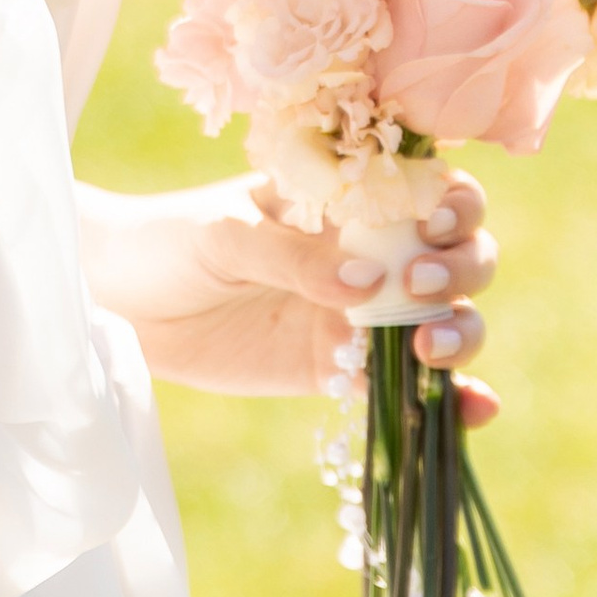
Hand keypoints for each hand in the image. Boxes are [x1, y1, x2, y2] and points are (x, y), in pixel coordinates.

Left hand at [82, 170, 497, 413]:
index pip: (428, 188)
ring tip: (428, 349)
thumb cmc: (170, 241)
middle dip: (461, 269)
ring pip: (446, 319)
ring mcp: (360, 313)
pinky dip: (450, 399)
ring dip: (461, 332)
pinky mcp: (339, 368)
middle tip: (414, 287)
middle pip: (457, 255)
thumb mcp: (224, 234)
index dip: (453, 202)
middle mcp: (368, 252)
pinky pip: (405, 385)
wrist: (120, 301)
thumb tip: (366, 284)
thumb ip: (291, 257)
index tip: (431, 222)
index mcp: (346, 198)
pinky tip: (476, 407)